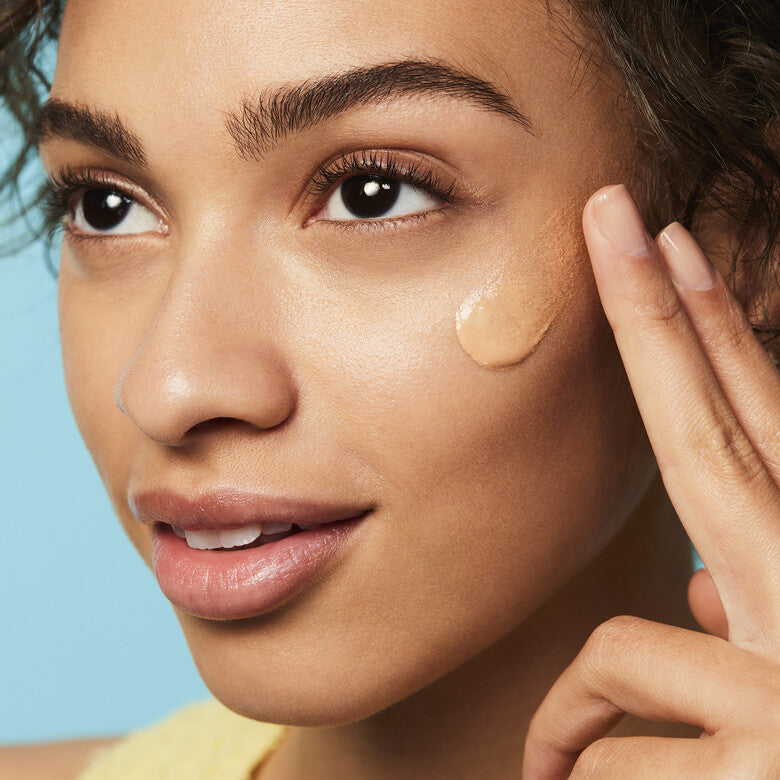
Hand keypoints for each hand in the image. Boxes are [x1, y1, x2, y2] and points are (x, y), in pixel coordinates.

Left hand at [521, 184, 779, 778]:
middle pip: (715, 439)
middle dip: (662, 315)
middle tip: (613, 209)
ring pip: (616, 651)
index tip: (669, 238)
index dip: (715, 328)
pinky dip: (577, 771)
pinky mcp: (760, 770)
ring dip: (580, 722)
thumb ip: (752, 625)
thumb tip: (703, 582)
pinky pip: (602, 748)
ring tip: (571, 774)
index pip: (758, 426)